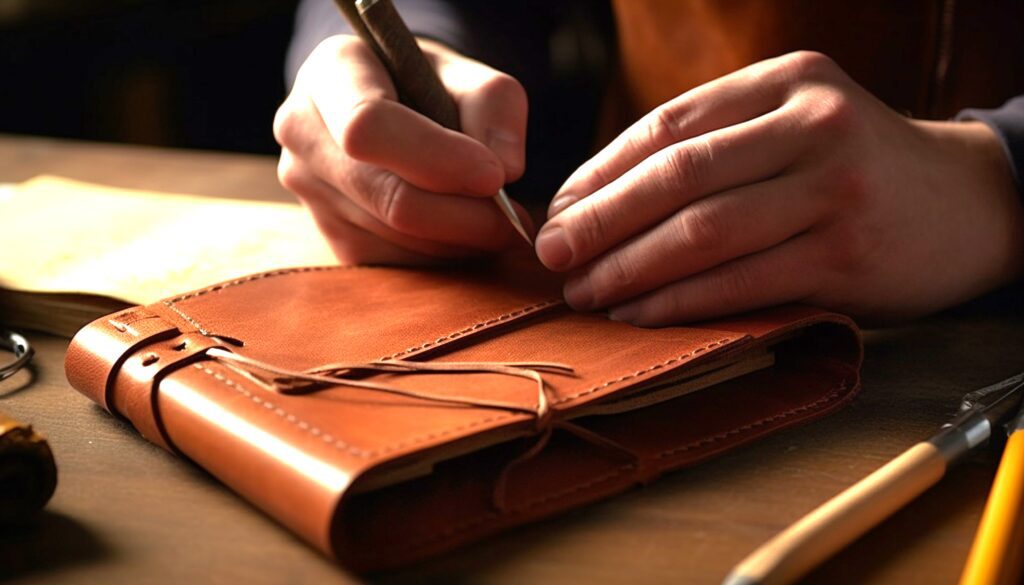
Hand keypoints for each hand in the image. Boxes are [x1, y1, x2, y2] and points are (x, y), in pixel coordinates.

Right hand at [274, 35, 528, 264]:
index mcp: (330, 72)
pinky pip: (390, 263)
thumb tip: (505, 169)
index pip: (369, 126)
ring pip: (391, 236)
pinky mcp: (326, 235)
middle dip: (461, 215)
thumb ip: (495, 105)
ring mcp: (307, 189)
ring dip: (457, 240)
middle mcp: (302, 130)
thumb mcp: (468, 73)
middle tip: (513, 219)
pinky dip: (439, 257)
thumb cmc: (429, 84)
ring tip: (496, 223)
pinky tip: (463, 235)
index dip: (437, 158)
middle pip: (385, 194)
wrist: (389, 106)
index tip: (494, 177)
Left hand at [536, 51, 1023, 324]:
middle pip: (676, 176)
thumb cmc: (854, 167)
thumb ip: (715, 144)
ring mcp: (832, 190)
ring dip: (628, 268)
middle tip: (552, 254)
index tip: (558, 208)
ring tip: (584, 290)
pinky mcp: (844, 257)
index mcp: (786, 81)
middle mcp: (812, 125)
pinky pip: (738, 282)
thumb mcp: (793, 123)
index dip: (601, 172)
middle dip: (599, 221)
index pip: (667, 125)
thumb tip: (599, 195)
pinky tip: (637, 312)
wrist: (968, 204)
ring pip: (702, 233)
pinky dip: (677, 301)